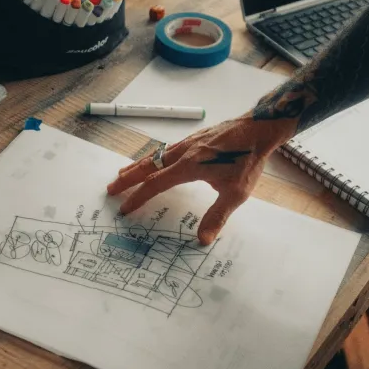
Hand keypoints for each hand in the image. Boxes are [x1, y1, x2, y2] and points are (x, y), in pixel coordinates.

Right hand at [107, 114, 292, 245]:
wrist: (258, 129)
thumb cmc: (247, 160)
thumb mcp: (236, 193)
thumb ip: (217, 215)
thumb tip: (202, 239)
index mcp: (189, 166)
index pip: (155, 184)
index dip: (138, 197)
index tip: (125, 208)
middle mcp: (183, 152)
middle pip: (147, 166)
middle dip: (128, 178)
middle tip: (110, 188)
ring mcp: (188, 143)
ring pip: (155, 155)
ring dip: (137, 166)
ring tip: (123, 174)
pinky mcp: (195, 138)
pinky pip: (166, 149)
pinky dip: (152, 157)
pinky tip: (155, 160)